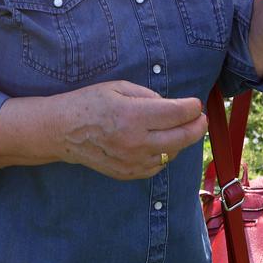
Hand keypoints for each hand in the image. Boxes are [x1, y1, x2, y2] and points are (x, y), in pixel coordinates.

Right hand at [53, 81, 206, 180]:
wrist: (62, 131)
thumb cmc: (88, 103)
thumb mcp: (117, 88)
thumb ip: (148, 95)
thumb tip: (171, 105)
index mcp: (132, 116)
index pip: (176, 113)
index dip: (192, 108)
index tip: (195, 104)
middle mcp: (135, 142)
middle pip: (181, 137)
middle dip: (197, 127)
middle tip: (201, 119)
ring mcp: (132, 161)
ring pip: (171, 153)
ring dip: (180, 141)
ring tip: (177, 128)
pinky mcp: (128, 173)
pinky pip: (157, 166)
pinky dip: (163, 154)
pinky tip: (159, 142)